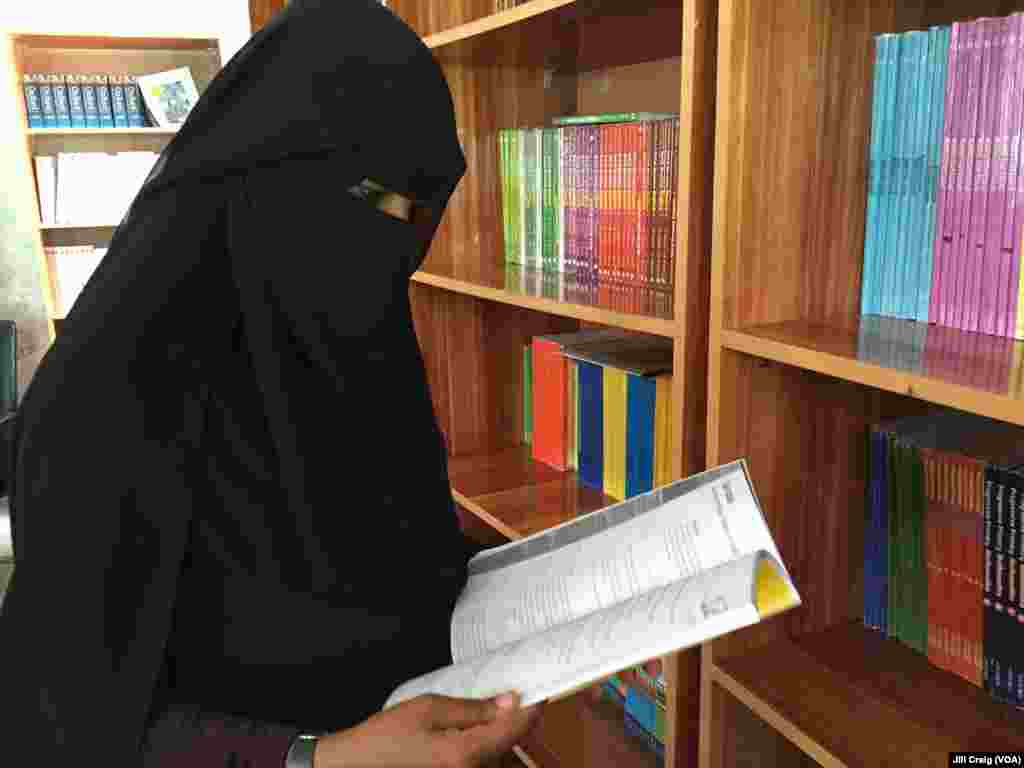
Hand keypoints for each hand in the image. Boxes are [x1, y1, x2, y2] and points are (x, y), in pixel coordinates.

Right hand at [313, 691, 544, 767]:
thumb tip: (509, 703)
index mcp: (465, 754)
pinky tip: (471, 733)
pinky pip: (482, 763)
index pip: (515, 730)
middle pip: (509, 746)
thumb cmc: (387, 737)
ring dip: (499, 739)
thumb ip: (473, 708)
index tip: (539, 692)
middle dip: (513, 723)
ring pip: (498, 757)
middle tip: (510, 699)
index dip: (532, 709)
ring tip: (486, 715)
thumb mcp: (429, 708)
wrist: (358, 765)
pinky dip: (485, 749)